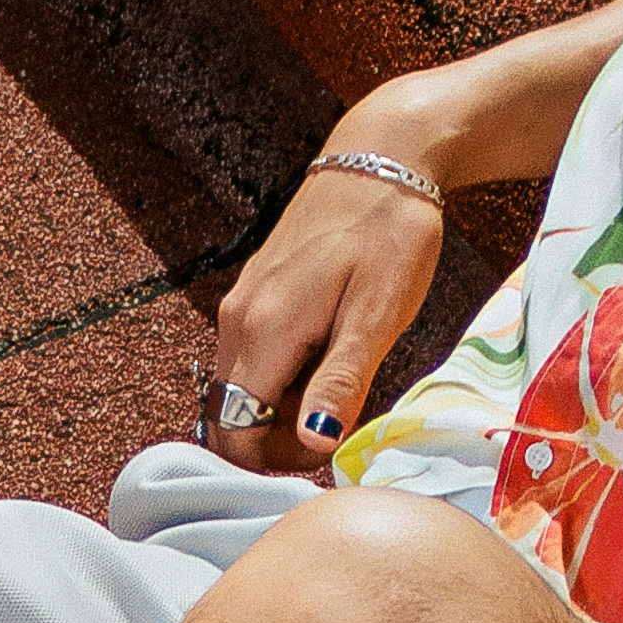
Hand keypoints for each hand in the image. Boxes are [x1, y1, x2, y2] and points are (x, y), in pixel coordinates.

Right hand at [199, 140, 446, 477]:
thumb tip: (315, 444)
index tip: (325, 448)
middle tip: (339, 418)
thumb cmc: (390, 238)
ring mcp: (240, 305)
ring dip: (282, 406)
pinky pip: (251, 359)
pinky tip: (327, 353)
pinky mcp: (252, 295)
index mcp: (264, 332)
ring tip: (340, 381)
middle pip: (232, 415)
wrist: (380, 162)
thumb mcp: (378, 317)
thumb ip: (341, 382)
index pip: (237, 431)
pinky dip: (283, 376)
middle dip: (277, 437)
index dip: (275, 459)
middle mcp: (237, 321)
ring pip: (241, 389)